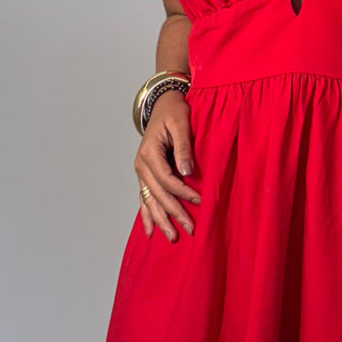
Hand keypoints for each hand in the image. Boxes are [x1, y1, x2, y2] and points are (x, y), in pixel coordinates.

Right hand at [134, 91, 200, 241]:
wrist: (162, 105)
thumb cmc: (173, 111)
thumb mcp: (181, 123)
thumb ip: (183, 147)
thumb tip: (187, 171)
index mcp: (149, 153)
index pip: (166, 179)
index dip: (182, 192)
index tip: (199, 201)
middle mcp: (141, 165)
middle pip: (158, 195)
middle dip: (174, 213)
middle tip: (190, 229)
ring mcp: (141, 172)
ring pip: (150, 201)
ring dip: (161, 220)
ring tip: (172, 237)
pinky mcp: (146, 175)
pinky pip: (145, 198)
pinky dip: (147, 215)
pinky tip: (151, 231)